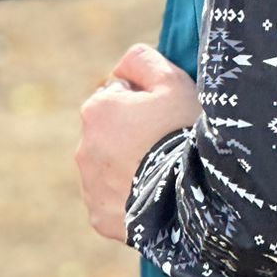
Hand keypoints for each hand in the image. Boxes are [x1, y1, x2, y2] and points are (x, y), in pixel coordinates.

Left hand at [74, 42, 199, 243]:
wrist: (192, 193)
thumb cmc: (183, 131)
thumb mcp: (172, 81)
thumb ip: (142, 60)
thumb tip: (121, 66)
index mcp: (98, 110)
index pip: (119, 95)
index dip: (147, 102)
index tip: (168, 115)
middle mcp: (84, 147)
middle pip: (112, 133)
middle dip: (133, 135)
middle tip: (168, 144)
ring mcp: (90, 186)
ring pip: (109, 168)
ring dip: (130, 166)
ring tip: (164, 173)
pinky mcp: (100, 216)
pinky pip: (113, 202)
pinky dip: (130, 198)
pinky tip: (156, 196)